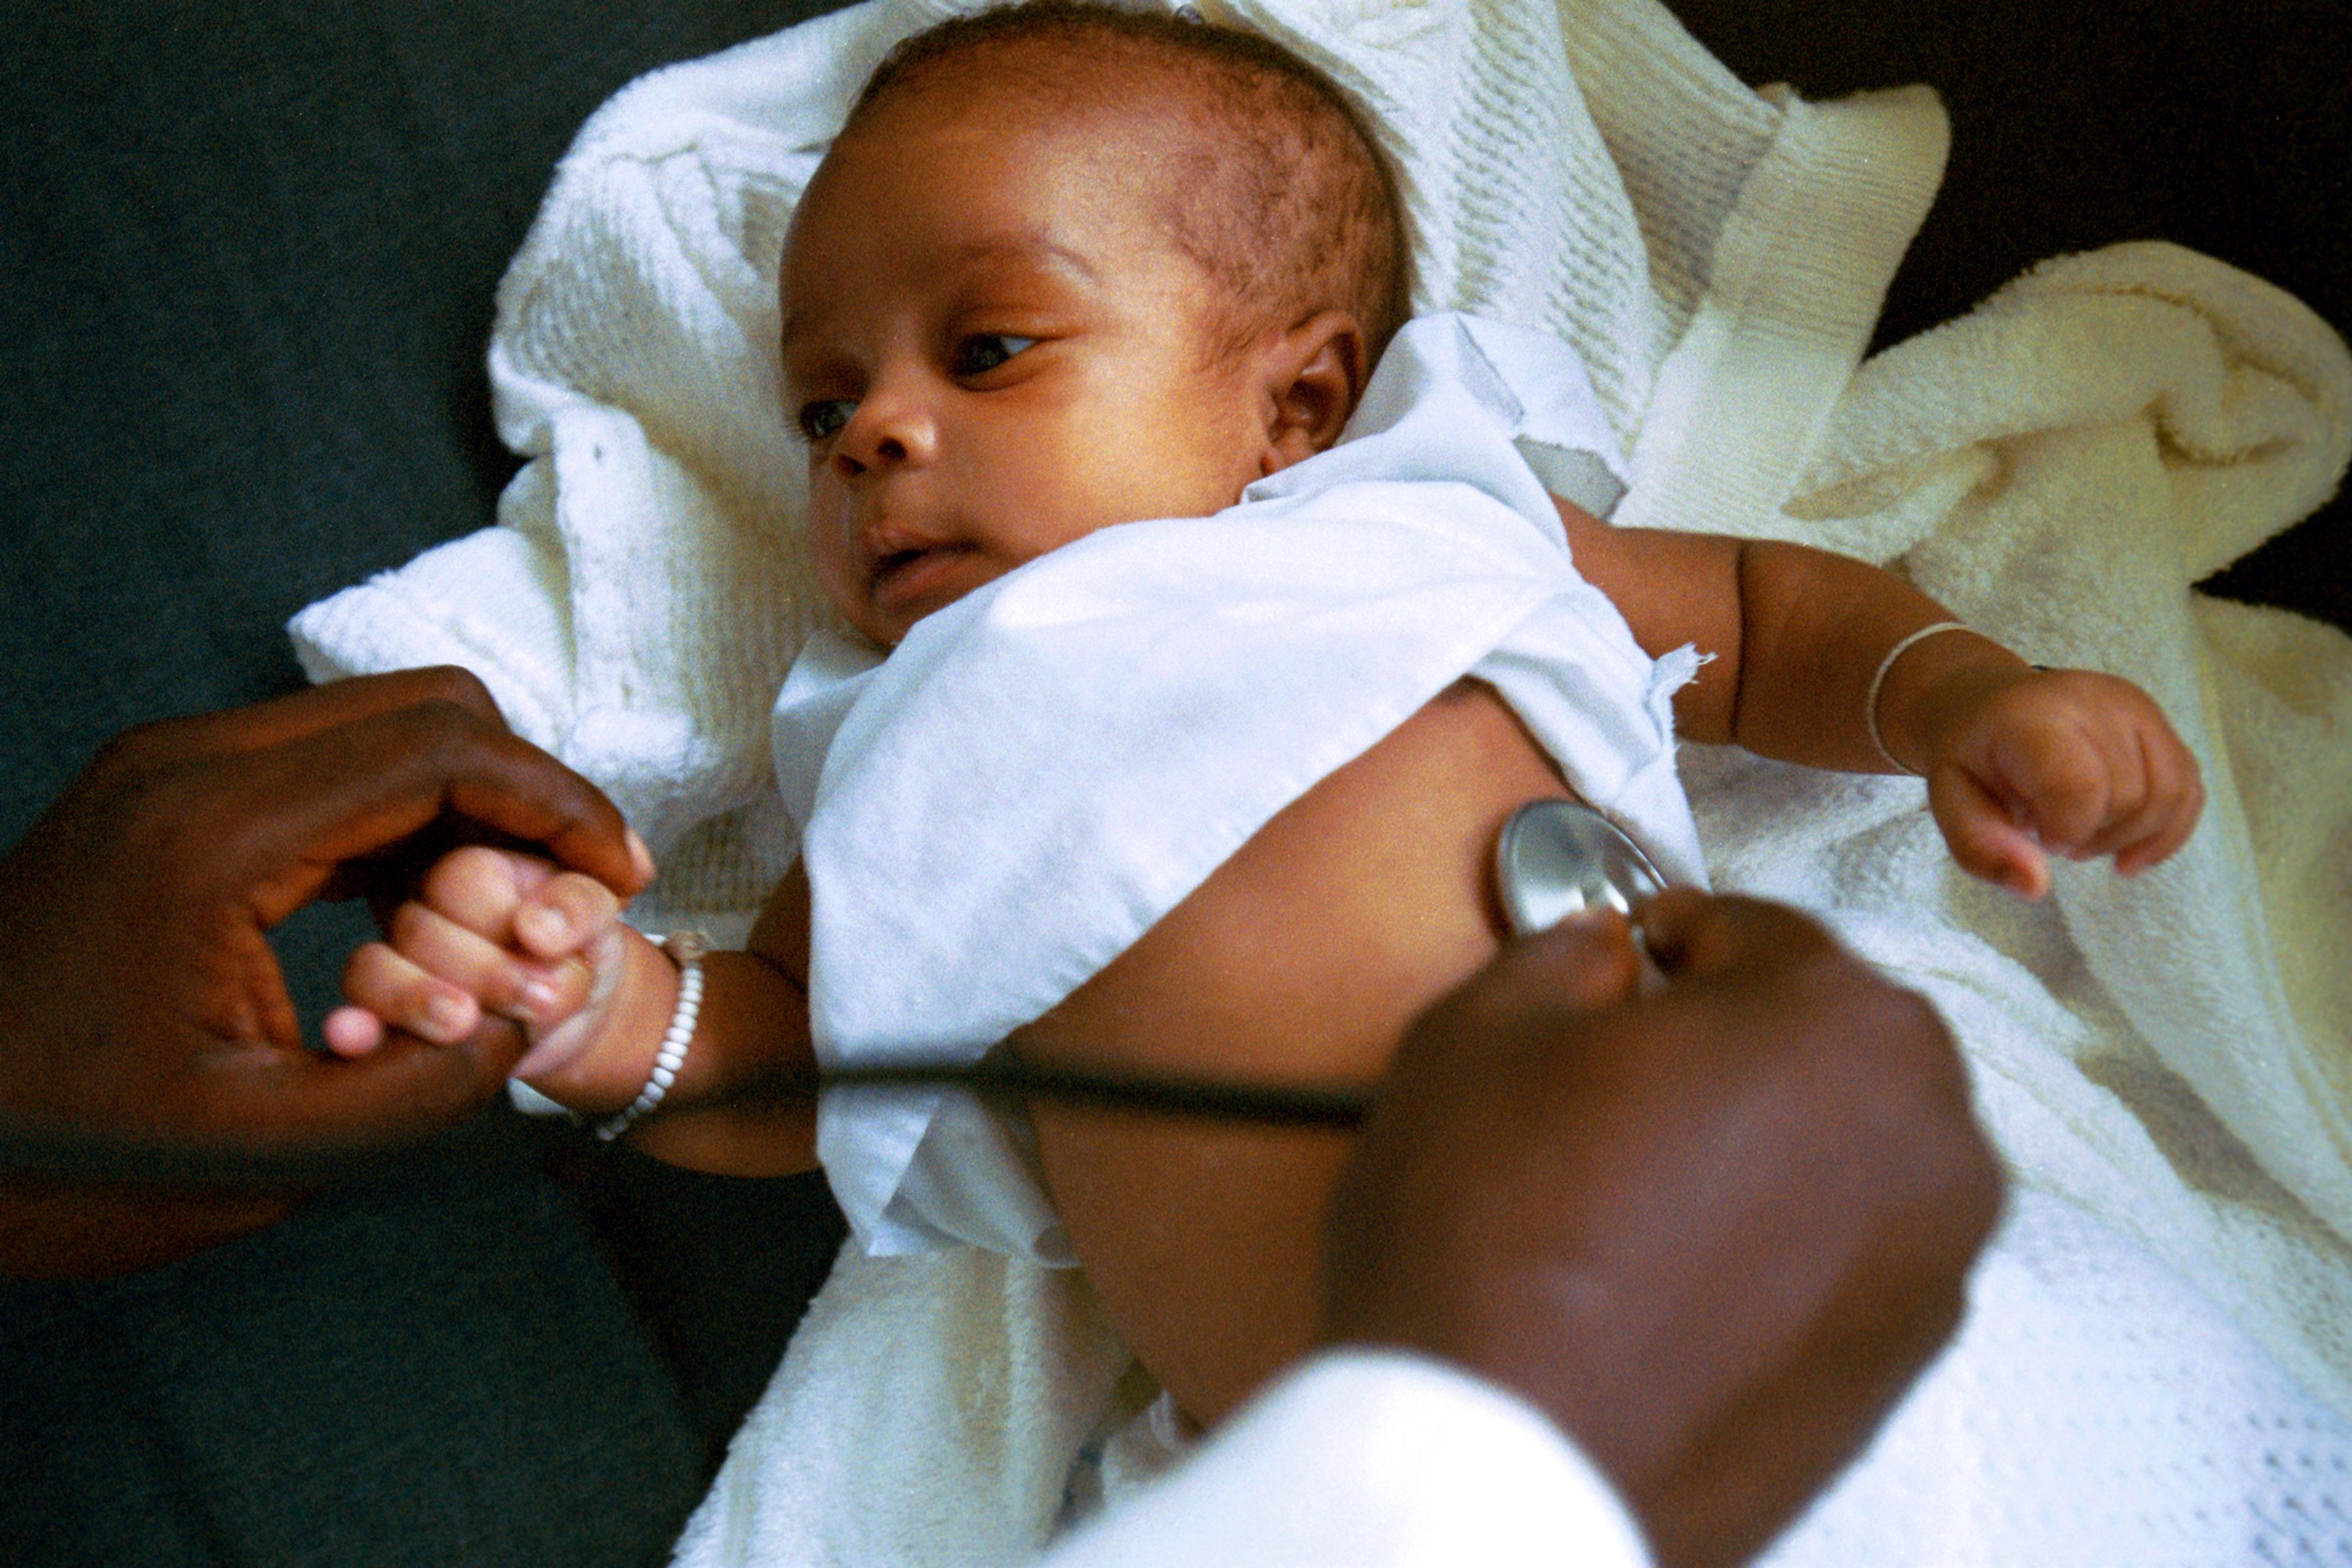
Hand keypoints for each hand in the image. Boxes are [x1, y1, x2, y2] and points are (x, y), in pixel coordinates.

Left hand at [0, 669, 652, 1273]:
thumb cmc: (54, 1152)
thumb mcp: (258, 1156)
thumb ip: (420, 1089)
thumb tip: (528, 1020)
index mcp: (212, 834)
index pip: (442, 749)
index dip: (558, 804)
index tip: (619, 876)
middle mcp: (189, 766)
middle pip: (423, 707)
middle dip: (527, 791)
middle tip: (580, 892)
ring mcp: (169, 770)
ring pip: (379, 725)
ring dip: (468, 803)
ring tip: (515, 912)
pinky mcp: (165, 795)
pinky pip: (324, 766)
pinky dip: (403, 816)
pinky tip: (427, 908)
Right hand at [333, 846, 673, 1115]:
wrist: (577, 1011)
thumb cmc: (581, 947)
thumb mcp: (599, 918)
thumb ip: (579, 907)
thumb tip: (536, 928)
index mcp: (471, 867)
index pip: (463, 882)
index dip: (505, 923)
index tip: (557, 957)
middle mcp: (421, 907)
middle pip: (418, 932)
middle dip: (483, 974)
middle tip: (542, 1000)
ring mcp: (396, 961)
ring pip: (372, 971)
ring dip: (416, 1001)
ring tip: (465, 1023)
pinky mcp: (385, 1015)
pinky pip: (355, 1018)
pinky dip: (355, 1031)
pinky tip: (357, 1038)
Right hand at [1321, 891, 2001, 1567]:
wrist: (1499, 1459)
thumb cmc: (1493, 1248)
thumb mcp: (1484, 1030)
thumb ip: (1564, 956)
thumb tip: (1598, 957)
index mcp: (1847, 1022)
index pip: (1760, 933)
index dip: (1672, 941)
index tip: (1632, 963)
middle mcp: (1930, 1140)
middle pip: (1823, 1045)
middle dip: (1730, 1047)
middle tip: (1618, 1082)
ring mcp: (1931, 1269)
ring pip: (1843, 1156)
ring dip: (1761, 1150)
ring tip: (1636, 1189)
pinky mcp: (1900, 1372)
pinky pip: (1842, 1262)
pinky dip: (1776, 1248)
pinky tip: (1668, 1272)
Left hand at [1907, 664, 2203, 897]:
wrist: (1986, 707)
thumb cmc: (1970, 760)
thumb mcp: (1950, 806)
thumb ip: (1982, 849)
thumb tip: (2036, 888)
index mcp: (2033, 718)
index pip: (2082, 786)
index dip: (2067, 830)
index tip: (2038, 835)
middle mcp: (2094, 701)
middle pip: (2130, 797)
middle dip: (2096, 836)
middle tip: (2052, 836)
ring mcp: (2134, 707)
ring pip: (2171, 794)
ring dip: (2133, 836)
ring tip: (2085, 836)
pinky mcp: (2159, 722)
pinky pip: (2189, 787)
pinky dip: (2166, 831)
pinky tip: (2131, 850)